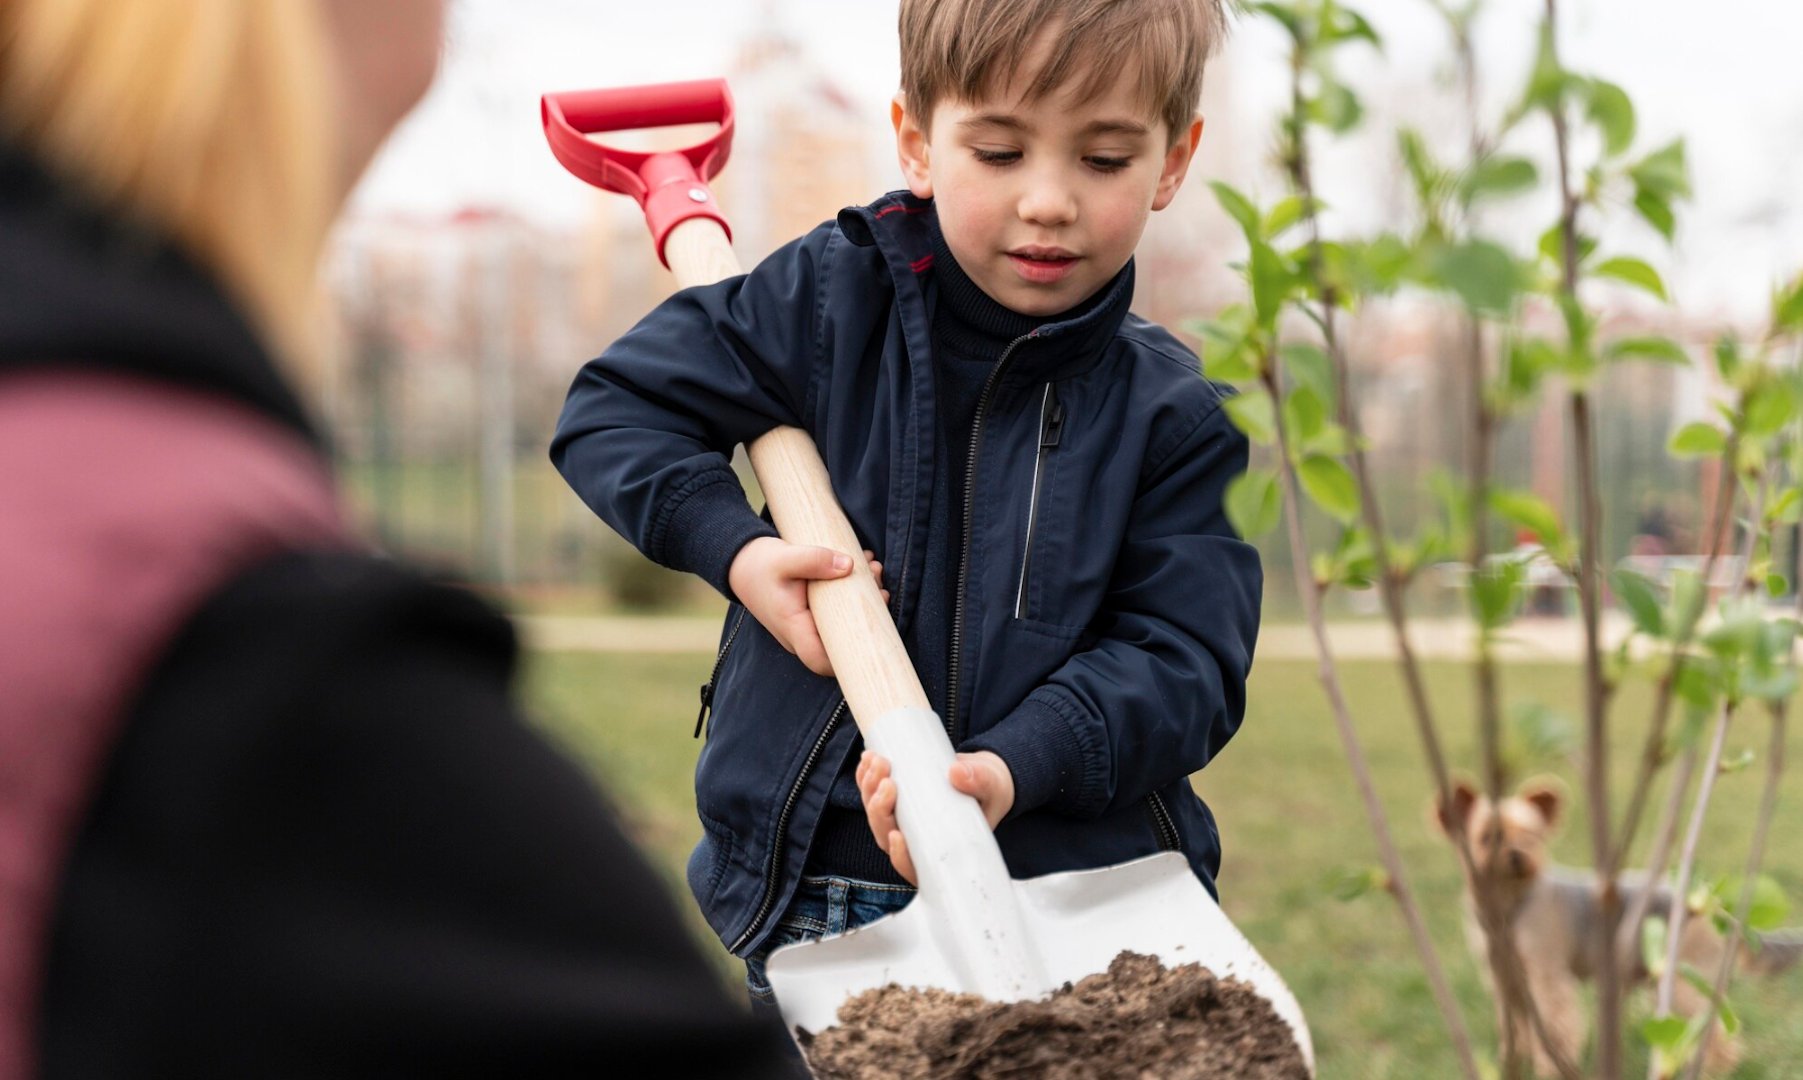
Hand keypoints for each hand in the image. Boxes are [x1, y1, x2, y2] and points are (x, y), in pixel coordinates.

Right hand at [727, 538, 886, 675]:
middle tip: (877, 577)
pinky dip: (853, 593)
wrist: (742, 564)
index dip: (849, 658)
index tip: (874, 628)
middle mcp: (801, 634)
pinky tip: (863, 568)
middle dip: (868, 614)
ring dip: (864, 598)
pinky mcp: (812, 617)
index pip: (820, 660)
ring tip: (873, 567)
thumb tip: (849, 566)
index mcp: (793, 627)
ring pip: (843, 625)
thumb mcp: (785, 557)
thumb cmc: (761, 564)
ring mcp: (807, 627)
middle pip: (841, 641)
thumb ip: (815, 560)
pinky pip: (838, 614)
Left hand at [855, 749, 1014, 884]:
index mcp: (940, 850)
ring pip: (876, 813)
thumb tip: (956, 773)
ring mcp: (902, 820)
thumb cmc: (989, 792)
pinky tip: (867, 760)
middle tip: (886, 780)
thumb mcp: (991, 786)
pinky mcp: (895, 801)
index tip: (897, 835)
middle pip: (886, 835)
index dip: (900, 856)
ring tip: (876, 760)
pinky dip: (867, 777)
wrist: (982, 775)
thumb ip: (978, 780)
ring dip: (869, 788)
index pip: (914, 866)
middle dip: (879, 807)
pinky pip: (874, 793)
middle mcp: (916, 839)